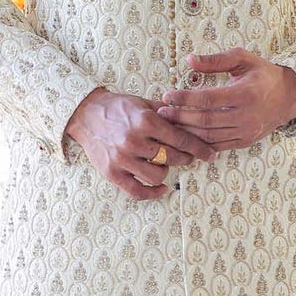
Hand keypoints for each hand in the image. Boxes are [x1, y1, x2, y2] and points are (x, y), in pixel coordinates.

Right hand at [64, 86, 218, 200]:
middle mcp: (134, 141)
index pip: (181, 139)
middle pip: (172, 158)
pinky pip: (138, 192)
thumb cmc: (118, 108)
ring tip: (163, 163)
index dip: (199, 149)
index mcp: (145, 121)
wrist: (86, 114)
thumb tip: (194, 119)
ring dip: (166, 170)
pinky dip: (153, 192)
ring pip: (158, 176)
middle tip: (186, 156)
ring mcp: (122, 159)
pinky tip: (161, 187)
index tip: (209, 155)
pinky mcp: (112, 173)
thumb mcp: (143, 103)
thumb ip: (167, 112)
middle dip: (184, 158)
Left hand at [156, 49, 295, 148]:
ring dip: (185, 131)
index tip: (168, 95)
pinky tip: (184, 136)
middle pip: (205, 120)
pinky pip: (216, 146)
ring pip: (208, 136)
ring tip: (168, 123)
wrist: (288, 97)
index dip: (185, 98)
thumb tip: (189, 60)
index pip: (207, 98)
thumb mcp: (243, 59)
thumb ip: (215, 60)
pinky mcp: (244, 142)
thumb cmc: (263, 75)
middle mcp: (245, 116)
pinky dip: (198, 143)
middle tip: (161, 112)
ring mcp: (245, 132)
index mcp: (245, 94)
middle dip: (180, 117)